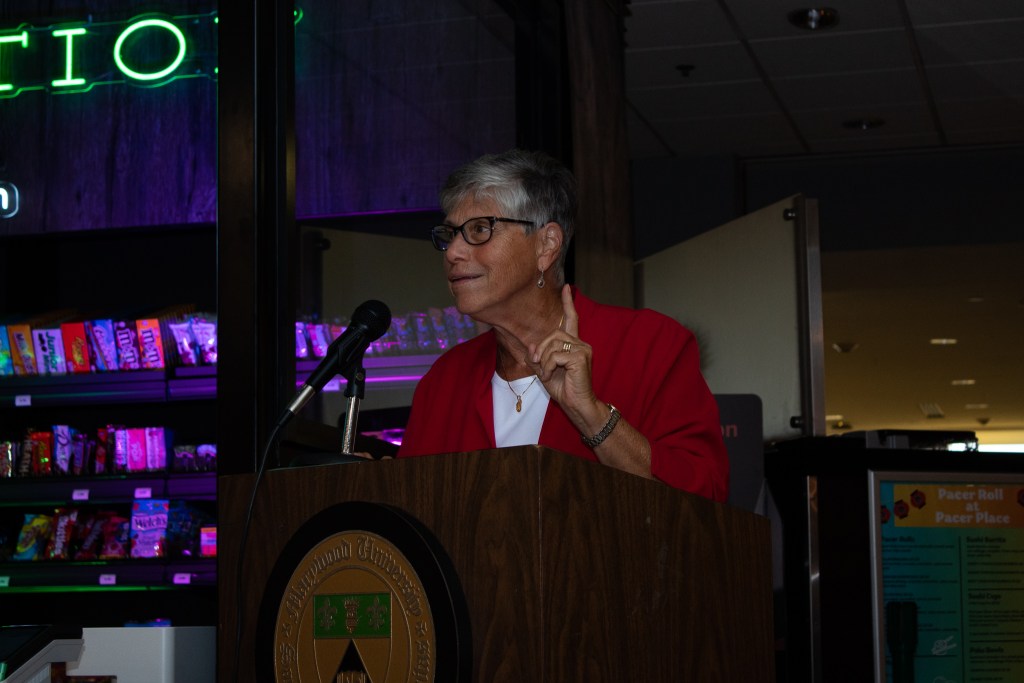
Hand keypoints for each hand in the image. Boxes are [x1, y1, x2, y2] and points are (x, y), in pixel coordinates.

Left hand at [526, 285, 604, 430]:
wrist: (577, 405)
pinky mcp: (581, 357)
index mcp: (574, 344)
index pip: (572, 319)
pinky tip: (552, 375)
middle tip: (539, 365)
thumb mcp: (545, 370)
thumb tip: (530, 345)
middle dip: (541, 349)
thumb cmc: (564, 389)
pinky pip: (555, 355)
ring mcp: (583, 349)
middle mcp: (581, 343)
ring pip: (553, 344)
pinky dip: (548, 366)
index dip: (568, 303)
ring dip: (544, 360)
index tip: (566, 288)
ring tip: (547, 374)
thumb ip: (538, 357)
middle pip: (554, 333)